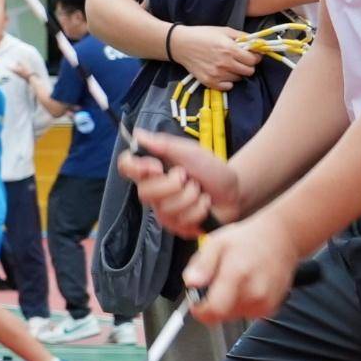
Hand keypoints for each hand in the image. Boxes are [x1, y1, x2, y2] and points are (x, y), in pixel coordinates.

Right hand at [120, 130, 242, 237]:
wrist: (235, 191)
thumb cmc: (211, 170)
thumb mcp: (191, 152)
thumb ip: (165, 144)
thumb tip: (137, 134)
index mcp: (152, 170)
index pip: (126, 166)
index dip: (136, 167)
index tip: (157, 166)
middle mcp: (153, 192)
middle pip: (144, 192)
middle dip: (172, 184)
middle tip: (188, 177)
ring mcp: (163, 211)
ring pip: (166, 208)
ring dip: (191, 196)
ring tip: (201, 192)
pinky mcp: (176, 227)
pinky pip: (182, 220)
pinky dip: (199, 209)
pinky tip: (205, 205)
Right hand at [169, 24, 260, 89]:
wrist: (180, 44)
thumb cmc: (203, 35)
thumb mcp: (224, 31)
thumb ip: (243, 36)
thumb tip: (259, 43)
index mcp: (230, 49)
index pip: (254, 60)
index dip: (255, 57)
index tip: (250, 55)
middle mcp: (225, 63)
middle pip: (249, 71)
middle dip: (247, 65)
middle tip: (240, 60)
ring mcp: (217, 74)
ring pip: (239, 79)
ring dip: (236, 72)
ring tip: (227, 65)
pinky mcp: (209, 82)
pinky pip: (228, 87)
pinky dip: (227, 81)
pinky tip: (221, 73)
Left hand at [181, 212, 296, 324]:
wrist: (280, 238)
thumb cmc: (247, 240)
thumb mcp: (216, 243)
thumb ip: (201, 264)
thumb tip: (191, 282)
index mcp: (237, 275)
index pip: (215, 310)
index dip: (200, 310)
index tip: (196, 302)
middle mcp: (254, 293)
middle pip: (221, 315)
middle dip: (213, 303)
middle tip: (217, 282)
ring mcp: (265, 302)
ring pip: (233, 316)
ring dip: (227, 304)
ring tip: (233, 281)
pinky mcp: (271, 308)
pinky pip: (246, 314)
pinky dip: (241, 304)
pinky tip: (246, 286)